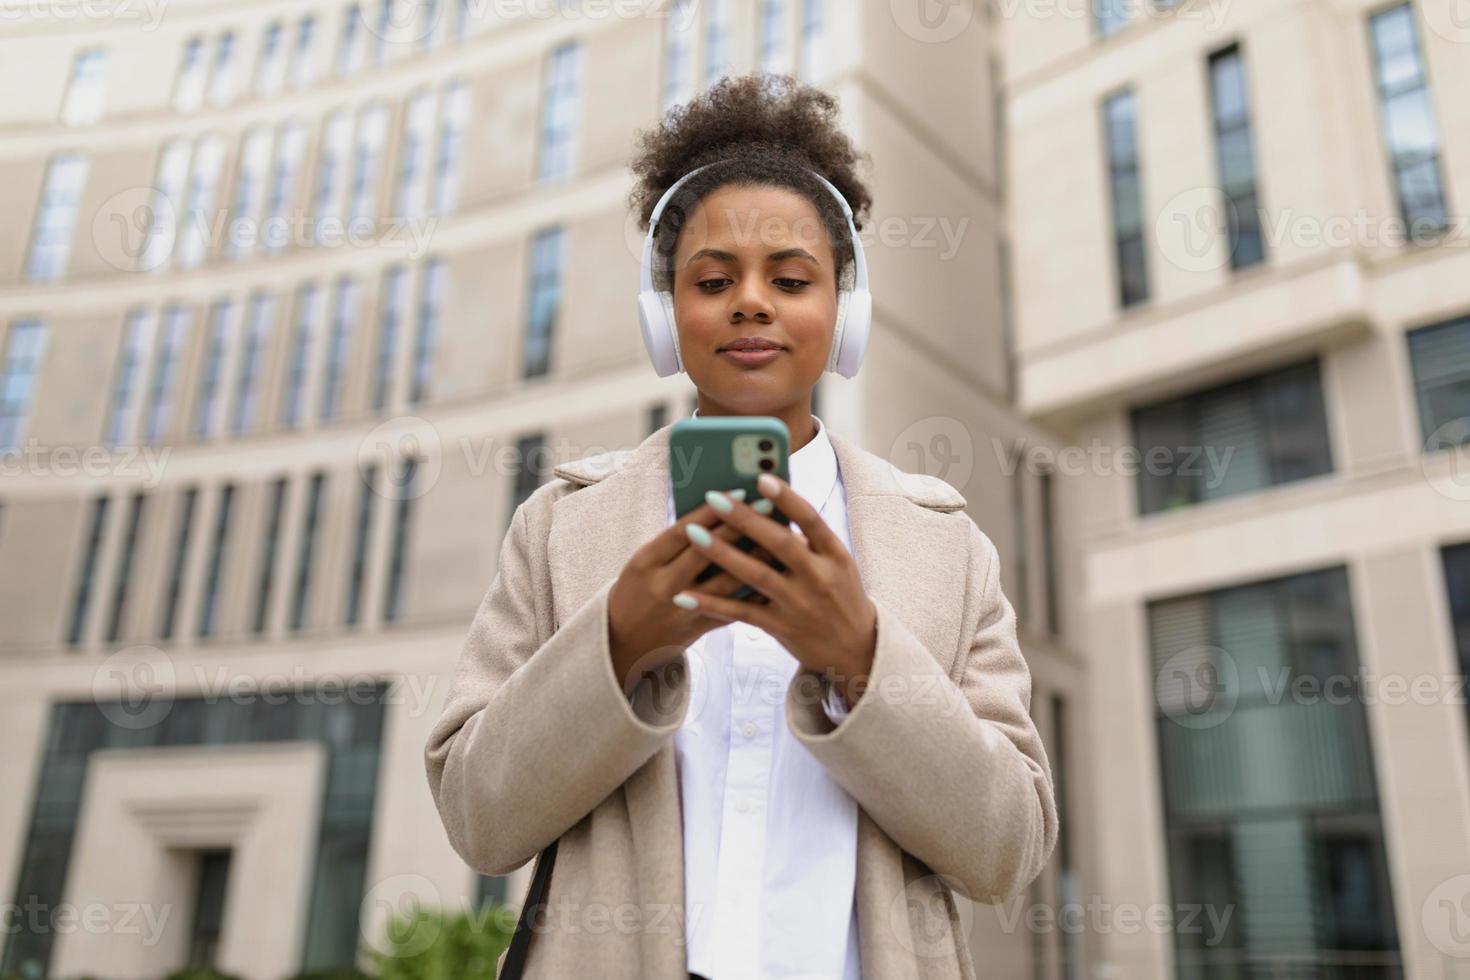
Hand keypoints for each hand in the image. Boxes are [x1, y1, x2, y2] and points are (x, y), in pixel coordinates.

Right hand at [606, 490, 779, 691]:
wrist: (623, 640)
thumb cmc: (637, 589)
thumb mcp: (644, 562)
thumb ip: (676, 542)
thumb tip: (720, 511)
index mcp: (645, 562)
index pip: (681, 530)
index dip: (712, 511)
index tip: (739, 492)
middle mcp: (662, 586)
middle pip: (706, 553)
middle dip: (740, 527)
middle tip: (769, 506)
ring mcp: (681, 610)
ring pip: (726, 583)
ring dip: (756, 558)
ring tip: (781, 538)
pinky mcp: (698, 629)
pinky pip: (731, 609)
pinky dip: (754, 591)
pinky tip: (775, 573)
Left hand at [672, 473, 876, 708]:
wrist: (855, 647)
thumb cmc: (840, 594)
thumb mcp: (837, 563)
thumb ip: (808, 539)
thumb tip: (765, 508)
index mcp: (836, 554)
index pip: (810, 519)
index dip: (786, 498)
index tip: (761, 477)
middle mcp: (819, 577)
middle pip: (779, 543)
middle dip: (744, 519)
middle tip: (714, 496)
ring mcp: (799, 604)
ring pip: (756, 575)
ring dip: (722, 553)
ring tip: (693, 534)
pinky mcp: (781, 627)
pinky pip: (742, 612)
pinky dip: (713, 603)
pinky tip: (686, 594)